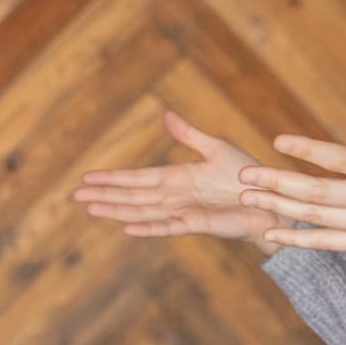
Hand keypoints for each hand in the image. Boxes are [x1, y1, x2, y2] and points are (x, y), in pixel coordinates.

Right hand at [74, 111, 276, 252]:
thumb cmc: (247, 176)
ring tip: (91, 210)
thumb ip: (189, 135)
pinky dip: (147, 228)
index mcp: (175, 177)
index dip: (111, 178)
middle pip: (130, 197)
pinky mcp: (196, 224)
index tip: (86, 178)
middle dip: (103, 196)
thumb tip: (166, 115)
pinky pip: (166, 226)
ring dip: (116, 211)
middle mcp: (173, 196)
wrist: (270, 201)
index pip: (135, 178)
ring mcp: (182, 211)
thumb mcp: (215, 149)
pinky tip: (127, 228)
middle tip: (75, 197)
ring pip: (141, 212)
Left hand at [238, 63, 345, 293]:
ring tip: (246, 197)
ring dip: (279, 208)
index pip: (342, 158)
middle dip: (278, 183)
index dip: (309, 150)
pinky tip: (269, 233)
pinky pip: (327, 244)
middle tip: (243, 174)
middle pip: (320, 192)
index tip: (277, 141)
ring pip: (317, 218)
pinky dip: (298, 240)